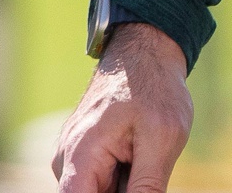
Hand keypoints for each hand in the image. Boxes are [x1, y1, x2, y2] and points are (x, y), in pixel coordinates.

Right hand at [53, 22, 192, 192]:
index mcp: (79, 157)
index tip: (129, 182)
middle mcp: (67, 162)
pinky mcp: (86, 158)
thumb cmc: (154, 88)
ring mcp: (75, 160)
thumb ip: (147, 185)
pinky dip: (126, 175)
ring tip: (145, 149)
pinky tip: (141, 152)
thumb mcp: (164, 137)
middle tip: (145, 159)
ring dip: (127, 182)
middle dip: (124, 187)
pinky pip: (104, 181)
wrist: (146, 52)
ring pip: (103, 190)